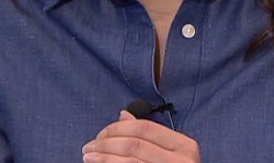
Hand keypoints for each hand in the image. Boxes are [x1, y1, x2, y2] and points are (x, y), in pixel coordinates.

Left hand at [82, 110, 199, 161]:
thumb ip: (149, 135)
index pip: (145, 128)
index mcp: (185, 146)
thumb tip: (123, 115)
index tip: (101, 134)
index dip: (119, 128)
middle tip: (89, 146)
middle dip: (106, 143)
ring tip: (89, 157)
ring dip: (103, 157)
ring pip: (128, 161)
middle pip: (134, 143)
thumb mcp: (170, 154)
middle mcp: (181, 162)